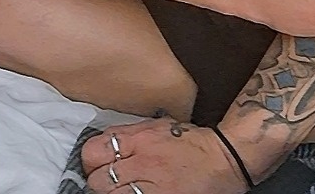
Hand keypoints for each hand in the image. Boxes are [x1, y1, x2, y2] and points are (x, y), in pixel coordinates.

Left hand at [82, 117, 244, 193]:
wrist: (223, 158)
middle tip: (106, 179)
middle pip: (97, 179)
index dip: (90, 159)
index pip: (94, 150)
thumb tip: (105, 142)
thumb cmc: (192, 142)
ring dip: (111, 193)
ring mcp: (150, 187)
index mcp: (139, 138)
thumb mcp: (158, 126)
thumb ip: (130, 134)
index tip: (95, 162)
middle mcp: (141, 161)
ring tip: (121, 188)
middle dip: (98, 180)